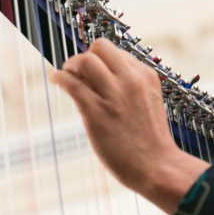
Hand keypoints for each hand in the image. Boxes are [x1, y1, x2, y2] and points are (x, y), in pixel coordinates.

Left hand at [51, 39, 207, 213]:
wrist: (158, 167)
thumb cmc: (151, 142)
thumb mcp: (148, 103)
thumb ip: (132, 88)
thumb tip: (103, 79)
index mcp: (146, 76)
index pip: (117, 52)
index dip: (102, 60)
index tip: (94, 72)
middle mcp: (130, 80)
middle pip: (101, 47)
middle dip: (86, 56)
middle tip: (77, 71)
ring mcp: (113, 95)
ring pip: (85, 60)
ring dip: (71, 65)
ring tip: (66, 75)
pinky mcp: (97, 112)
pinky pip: (72, 83)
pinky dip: (59, 77)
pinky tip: (55, 80)